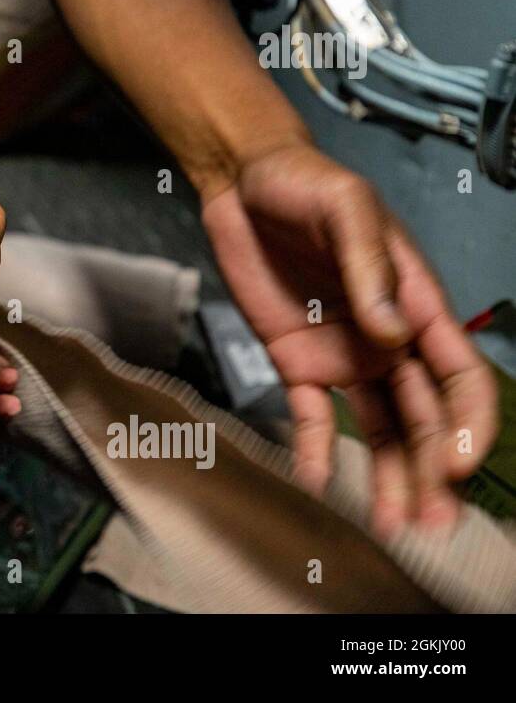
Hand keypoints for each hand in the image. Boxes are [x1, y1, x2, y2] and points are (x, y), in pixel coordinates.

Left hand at [200, 142, 497, 536]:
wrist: (243, 182)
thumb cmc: (306, 184)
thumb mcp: (345, 211)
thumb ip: (370, 269)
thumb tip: (393, 331)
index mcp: (416, 305)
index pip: (458, 375)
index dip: (465, 423)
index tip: (454, 466)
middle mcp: (388, 340)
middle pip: (423, 417)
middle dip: (432, 472)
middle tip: (429, 525)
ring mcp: (343, 354)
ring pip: (378, 428)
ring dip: (387, 476)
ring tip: (389, 525)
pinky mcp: (295, 359)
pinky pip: (312, 414)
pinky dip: (315, 449)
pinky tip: (316, 483)